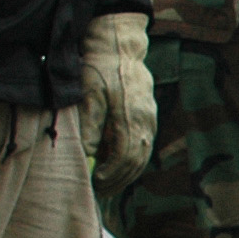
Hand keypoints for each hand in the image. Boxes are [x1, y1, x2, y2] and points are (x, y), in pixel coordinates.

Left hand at [77, 12, 155, 193]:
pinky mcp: (149, 117)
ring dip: (126, 173)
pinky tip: (116, 164)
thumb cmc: (100, 69)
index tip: (96, 181)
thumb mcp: (88, 95)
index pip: (125, 157)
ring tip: (109, 182)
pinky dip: (132, 160)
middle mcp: (145, 122)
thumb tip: (90, 153)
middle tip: (100, 190)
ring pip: (143, 156)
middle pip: (136, 162)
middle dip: (119, 180)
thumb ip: (90, 125)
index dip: (112, 174)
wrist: (120, 48)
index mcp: (131, 118)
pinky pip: (143, 146)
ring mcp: (150, 120)